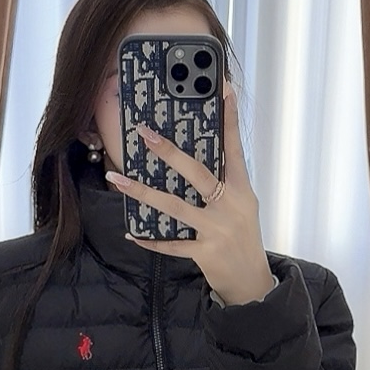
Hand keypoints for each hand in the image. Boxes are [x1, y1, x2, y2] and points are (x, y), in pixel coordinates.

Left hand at [104, 87, 274, 306]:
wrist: (252, 281)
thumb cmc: (244, 237)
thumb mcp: (243, 205)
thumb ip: (225, 182)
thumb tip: (195, 158)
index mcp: (242, 190)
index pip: (234, 148)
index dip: (229, 118)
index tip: (223, 88)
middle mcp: (230, 206)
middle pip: (197, 173)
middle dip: (169, 153)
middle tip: (146, 134)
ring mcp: (216, 229)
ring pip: (175, 206)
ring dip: (143, 192)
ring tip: (118, 179)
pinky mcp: (205, 252)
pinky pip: (172, 244)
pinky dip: (151, 240)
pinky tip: (132, 233)